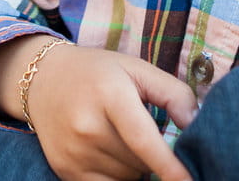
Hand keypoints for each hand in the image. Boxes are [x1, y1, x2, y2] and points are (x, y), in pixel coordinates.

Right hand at [0, 38, 195, 180]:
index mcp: (109, 95)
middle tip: (139, 130)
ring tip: (120, 138)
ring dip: (134, 167)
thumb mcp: (137, 68)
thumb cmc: (98, 73)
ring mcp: (73, 152)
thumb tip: (196, 124)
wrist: (42, 78)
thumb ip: (174, 93)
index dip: (170, 167)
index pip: (143, 140)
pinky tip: (109, 153)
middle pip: (140, 163)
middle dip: (151, 155)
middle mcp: (87, 126)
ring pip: (127, 179)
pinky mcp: (64, 170)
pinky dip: (117, 177)